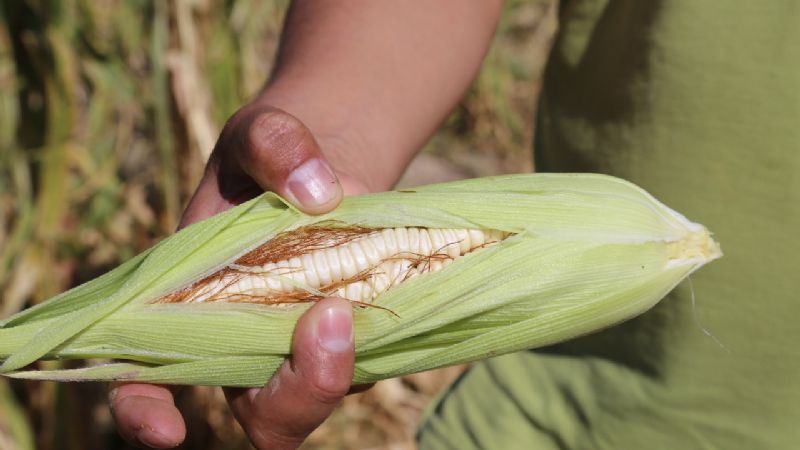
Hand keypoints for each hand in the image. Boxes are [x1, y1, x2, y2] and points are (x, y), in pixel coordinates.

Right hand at [109, 102, 366, 448]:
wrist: (327, 165)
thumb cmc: (271, 155)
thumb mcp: (261, 131)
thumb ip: (274, 144)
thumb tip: (317, 193)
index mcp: (190, 302)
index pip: (147, 377)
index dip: (145, 412)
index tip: (169, 428)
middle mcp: (245, 340)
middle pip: (261, 412)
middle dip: (296, 391)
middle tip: (331, 312)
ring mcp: (302, 345)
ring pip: (322, 393)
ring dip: (346, 363)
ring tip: (359, 286)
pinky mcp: (353, 337)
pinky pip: (370, 359)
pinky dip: (382, 332)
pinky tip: (393, 277)